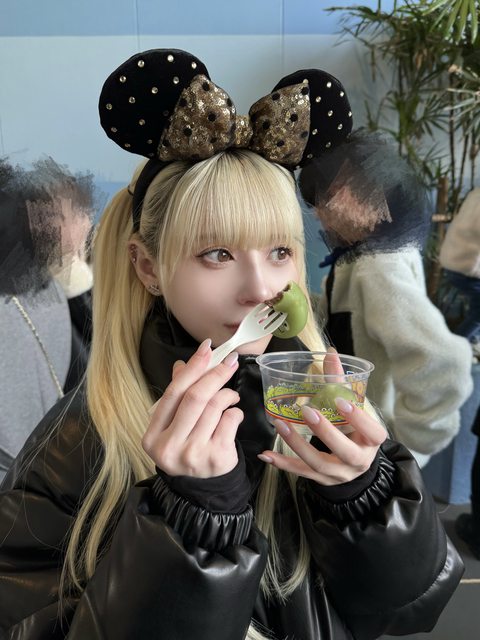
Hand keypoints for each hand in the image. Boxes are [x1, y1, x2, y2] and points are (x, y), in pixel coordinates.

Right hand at [142, 339, 242, 477]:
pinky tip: (233, 414)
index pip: (173, 393)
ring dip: (227, 394)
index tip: (207, 348)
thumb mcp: (174, 427)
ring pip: (215, 407)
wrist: (202, 490)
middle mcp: (169, 447)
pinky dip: (235, 411)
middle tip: (230, 361)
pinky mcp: (216, 458)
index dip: (191, 368)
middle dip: (215, 374)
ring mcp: (193, 454)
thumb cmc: (187, 450)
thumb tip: (183, 365)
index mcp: (153, 436)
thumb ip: (177, 397)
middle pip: (195, 397)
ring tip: (231, 395)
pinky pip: (229, 421)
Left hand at [258, 349, 385, 484]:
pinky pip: (302, 473)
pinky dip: (283, 464)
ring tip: (280, 426)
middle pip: (344, 451)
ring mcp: (340, 473)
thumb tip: (330, 353)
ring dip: (297, 445)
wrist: (354, 461)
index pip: (373, 432)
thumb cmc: (354, 429)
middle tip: (306, 411)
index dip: (359, 419)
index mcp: (372, 440)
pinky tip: (266, 454)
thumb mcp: (352, 408)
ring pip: (319, 464)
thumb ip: (340, 382)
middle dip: (324, 431)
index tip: (341, 402)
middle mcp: (359, 460)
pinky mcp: (322, 480)